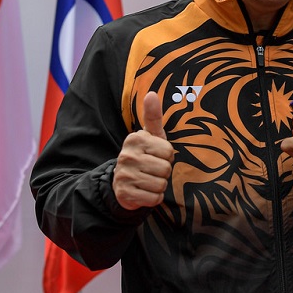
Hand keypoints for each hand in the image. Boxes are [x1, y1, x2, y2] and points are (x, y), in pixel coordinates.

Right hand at [113, 91, 173, 210]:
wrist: (123, 182)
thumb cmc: (145, 155)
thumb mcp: (150, 136)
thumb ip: (153, 116)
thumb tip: (151, 93)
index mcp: (135, 139)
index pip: (169, 152)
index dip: (167, 157)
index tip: (156, 156)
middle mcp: (126, 156)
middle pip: (166, 169)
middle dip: (164, 172)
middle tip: (152, 170)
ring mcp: (124, 176)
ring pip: (161, 184)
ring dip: (159, 185)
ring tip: (148, 180)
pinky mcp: (124, 194)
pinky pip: (154, 199)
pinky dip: (154, 198)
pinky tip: (145, 191)